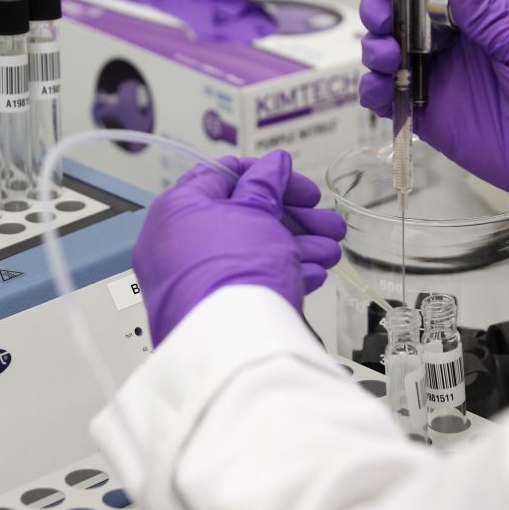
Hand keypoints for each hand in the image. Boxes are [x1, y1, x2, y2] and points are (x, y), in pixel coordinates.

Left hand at [133, 150, 346, 344]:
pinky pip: (246, 282)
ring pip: (250, 251)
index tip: (299, 187)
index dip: (267, 175)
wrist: (229, 345)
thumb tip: (272, 164)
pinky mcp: (209, 309)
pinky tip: (311, 275)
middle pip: (243, 216)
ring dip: (296, 247)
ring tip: (330, 253)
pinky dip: (279, 274)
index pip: (222, 175)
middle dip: (294, 219)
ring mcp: (191, 279)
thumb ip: (266, 184)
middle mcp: (177, 243)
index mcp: (178, 209)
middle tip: (326, 224)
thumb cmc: (232, 272)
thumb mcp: (257, 213)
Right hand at [356, 0, 508, 251]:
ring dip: (375, 46)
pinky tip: (382, 88)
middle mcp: (457, 37)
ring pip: (387, 48)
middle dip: (380, 6)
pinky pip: (388, 96)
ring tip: (391, 59)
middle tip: (385, 21)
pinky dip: (373, 88)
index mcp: (485, 8)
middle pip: (400, 6)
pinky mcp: (431, 114)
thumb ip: (486, 3)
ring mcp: (442, 75)